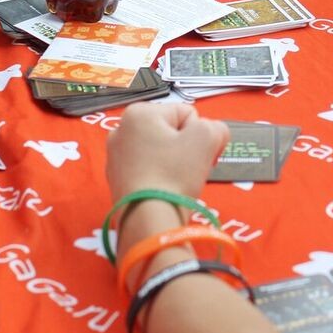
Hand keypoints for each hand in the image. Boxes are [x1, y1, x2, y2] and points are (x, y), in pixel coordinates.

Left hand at [106, 102, 229, 200]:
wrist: (148, 220)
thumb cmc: (174, 175)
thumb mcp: (207, 141)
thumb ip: (216, 128)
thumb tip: (214, 133)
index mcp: (140, 112)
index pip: (188, 114)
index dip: (201, 136)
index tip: (201, 156)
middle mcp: (121, 129)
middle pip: (172, 132)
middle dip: (186, 149)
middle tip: (190, 170)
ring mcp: (115, 155)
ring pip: (160, 151)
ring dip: (174, 163)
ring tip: (177, 182)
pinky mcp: (116, 178)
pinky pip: (148, 169)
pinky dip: (159, 176)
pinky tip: (163, 190)